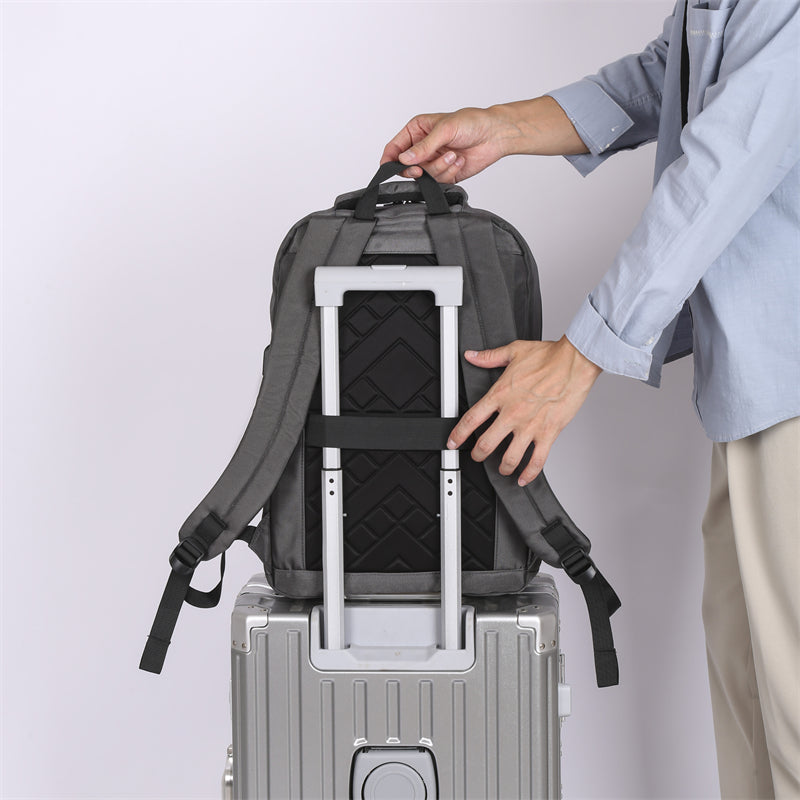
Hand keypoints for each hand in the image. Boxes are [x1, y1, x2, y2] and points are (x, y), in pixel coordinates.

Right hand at [380, 98, 588, 182]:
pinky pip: (439, 181)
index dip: (389, 160)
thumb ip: (423, 146)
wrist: (495, 135)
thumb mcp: (444, 129)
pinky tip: (459, 161)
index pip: (394, 148)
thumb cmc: (472, 122)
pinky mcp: (445, 174)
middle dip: (415, 169)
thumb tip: (404, 159)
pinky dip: (449, 173)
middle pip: (406, 167)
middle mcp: (422, 148)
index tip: (391, 168)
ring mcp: (433, 162)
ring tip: (453, 155)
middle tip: (422, 168)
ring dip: (439, 168)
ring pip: (424, 176)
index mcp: (417, 131)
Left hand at [447, 337, 601, 485]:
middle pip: (486, 443)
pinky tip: (523, 478)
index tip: (453, 442)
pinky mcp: (548, 433)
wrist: (575, 362)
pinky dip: (529, 473)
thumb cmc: (549, 357)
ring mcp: (530, 426)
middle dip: (478, 454)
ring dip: (502, 467)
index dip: (458, 434)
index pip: (472, 419)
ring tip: (501, 468)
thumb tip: (472, 355)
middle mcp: (512, 413)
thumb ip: (490, 357)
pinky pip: (537, 460)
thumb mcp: (514, 351)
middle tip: (477, 456)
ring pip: (509, 457)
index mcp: (501, 394)